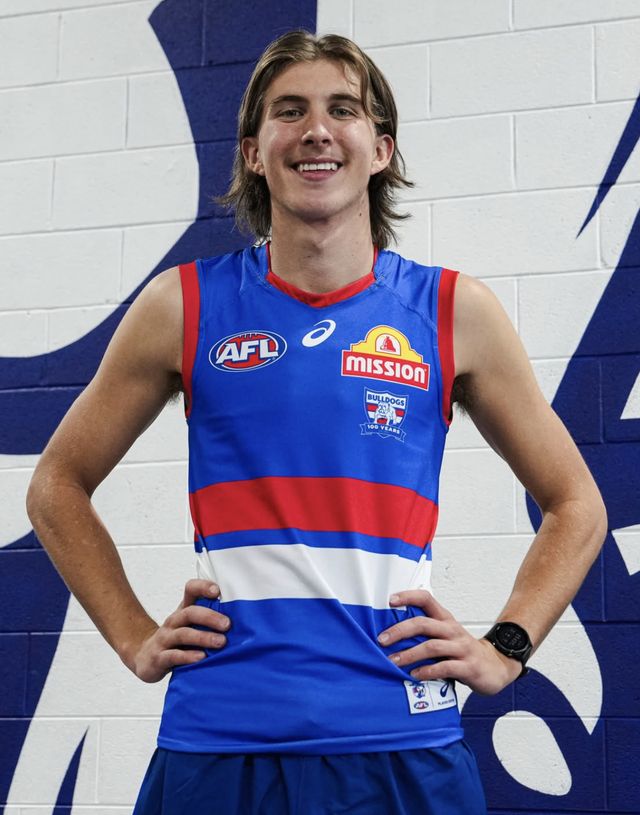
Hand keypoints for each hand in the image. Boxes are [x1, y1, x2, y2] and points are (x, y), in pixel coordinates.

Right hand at [124, 580, 229, 682]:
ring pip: (183, 634)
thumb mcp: (191, 626)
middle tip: (227, 625)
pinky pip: (173, 656)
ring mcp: (165, 639)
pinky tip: (201, 657)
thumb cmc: (177, 640)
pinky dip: (188, 656)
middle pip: (190, 613)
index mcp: (183, 611)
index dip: (203, 587)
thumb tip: (244, 618)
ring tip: (220, 642)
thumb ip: (210, 620)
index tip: (218, 591)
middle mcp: (174, 622)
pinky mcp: (159, 658)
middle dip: (210, 617)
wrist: (146, 657)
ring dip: (203, 637)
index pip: (190, 590)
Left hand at [378, 590, 521, 695]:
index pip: (427, 599)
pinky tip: (414, 675)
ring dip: (409, 654)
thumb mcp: (446, 635)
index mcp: (446, 619)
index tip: (390, 600)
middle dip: (400, 631)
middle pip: (424, 624)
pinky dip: (426, 671)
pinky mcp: (468, 667)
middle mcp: (452, 630)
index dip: (408, 597)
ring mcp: (461, 648)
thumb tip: (392, 633)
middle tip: (382, 640)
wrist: (495, 667)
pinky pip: (444, 667)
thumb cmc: (463, 651)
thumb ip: (426, 633)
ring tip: (393, 661)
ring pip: (431, 647)